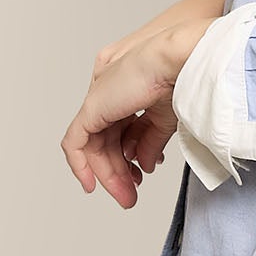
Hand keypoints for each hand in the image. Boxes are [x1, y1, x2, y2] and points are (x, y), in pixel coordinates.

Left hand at [61, 0, 224, 207]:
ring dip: (108, 174)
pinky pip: (75, 143)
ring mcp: (99, 101)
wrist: (179, 60)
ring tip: (125, 195)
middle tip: (130, 195)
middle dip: (118, 171)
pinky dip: (80, 165)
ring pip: (93, 145)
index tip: (140, 177)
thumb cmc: (180, 75)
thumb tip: (143, 164)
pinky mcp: (91, 109)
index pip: (121, 131)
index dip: (130, 157)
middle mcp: (110, 95)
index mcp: (128, 92)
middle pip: (107, 140)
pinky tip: (90, 184)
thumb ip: (150, 142)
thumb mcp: (165, 119)